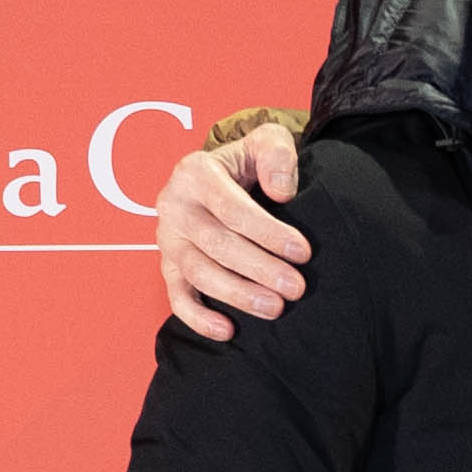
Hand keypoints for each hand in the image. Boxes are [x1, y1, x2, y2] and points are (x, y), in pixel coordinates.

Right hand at [159, 120, 313, 341]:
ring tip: (275, 309)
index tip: (303, 252)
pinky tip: (228, 331)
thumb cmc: (250, 162)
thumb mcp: (268, 141)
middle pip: (216, 245)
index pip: (232, 209)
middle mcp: (174, 205)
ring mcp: (168, 239)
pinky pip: (177, 297)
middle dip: (259, 269)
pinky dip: (198, 318)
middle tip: (295, 288)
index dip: (268, 233)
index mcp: (194, 172)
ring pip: (198, 273)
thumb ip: (277, 155)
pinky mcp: (168, 265)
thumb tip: (281, 192)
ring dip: (237, 294)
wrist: (225, 176)